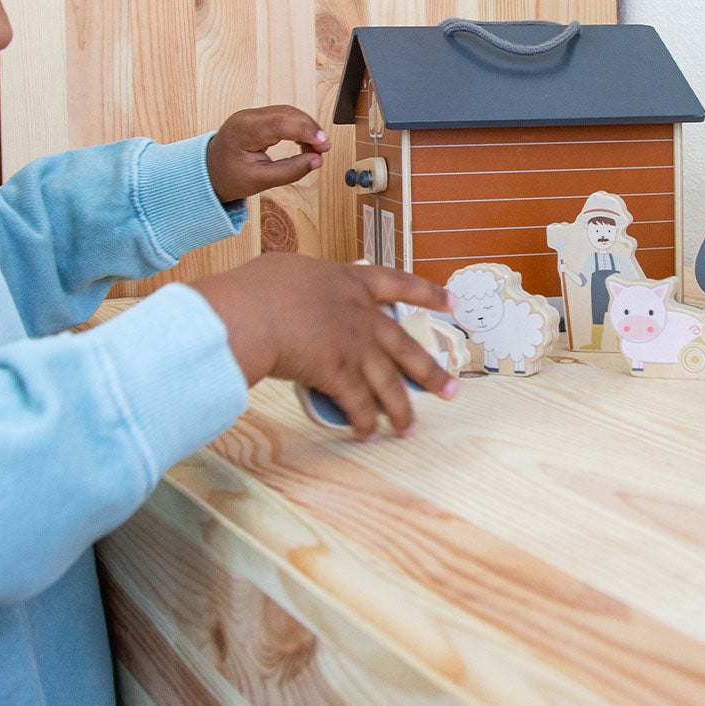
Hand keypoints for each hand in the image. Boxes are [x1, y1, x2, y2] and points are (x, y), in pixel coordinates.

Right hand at [194, 255, 458, 438]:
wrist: (250, 313)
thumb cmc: (257, 287)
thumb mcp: (288, 271)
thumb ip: (305, 285)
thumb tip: (296, 292)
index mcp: (351, 283)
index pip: (400, 283)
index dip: (429, 293)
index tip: (453, 302)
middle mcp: (362, 316)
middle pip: (406, 348)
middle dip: (432, 373)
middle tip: (452, 390)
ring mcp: (355, 347)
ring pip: (390, 385)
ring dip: (402, 411)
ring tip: (410, 430)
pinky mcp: (340, 375)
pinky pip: (360, 406)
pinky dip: (364, 422)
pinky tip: (367, 434)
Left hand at [206, 106, 331, 203]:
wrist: (208, 173)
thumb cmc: (228, 177)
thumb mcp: (259, 181)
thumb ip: (289, 171)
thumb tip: (316, 161)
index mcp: (242, 130)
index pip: (280, 123)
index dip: (306, 131)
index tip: (323, 144)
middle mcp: (247, 117)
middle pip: (287, 114)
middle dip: (310, 130)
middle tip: (324, 149)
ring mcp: (252, 115)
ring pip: (288, 113)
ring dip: (306, 128)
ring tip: (317, 149)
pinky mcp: (258, 118)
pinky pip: (283, 116)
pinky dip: (298, 128)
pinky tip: (306, 143)